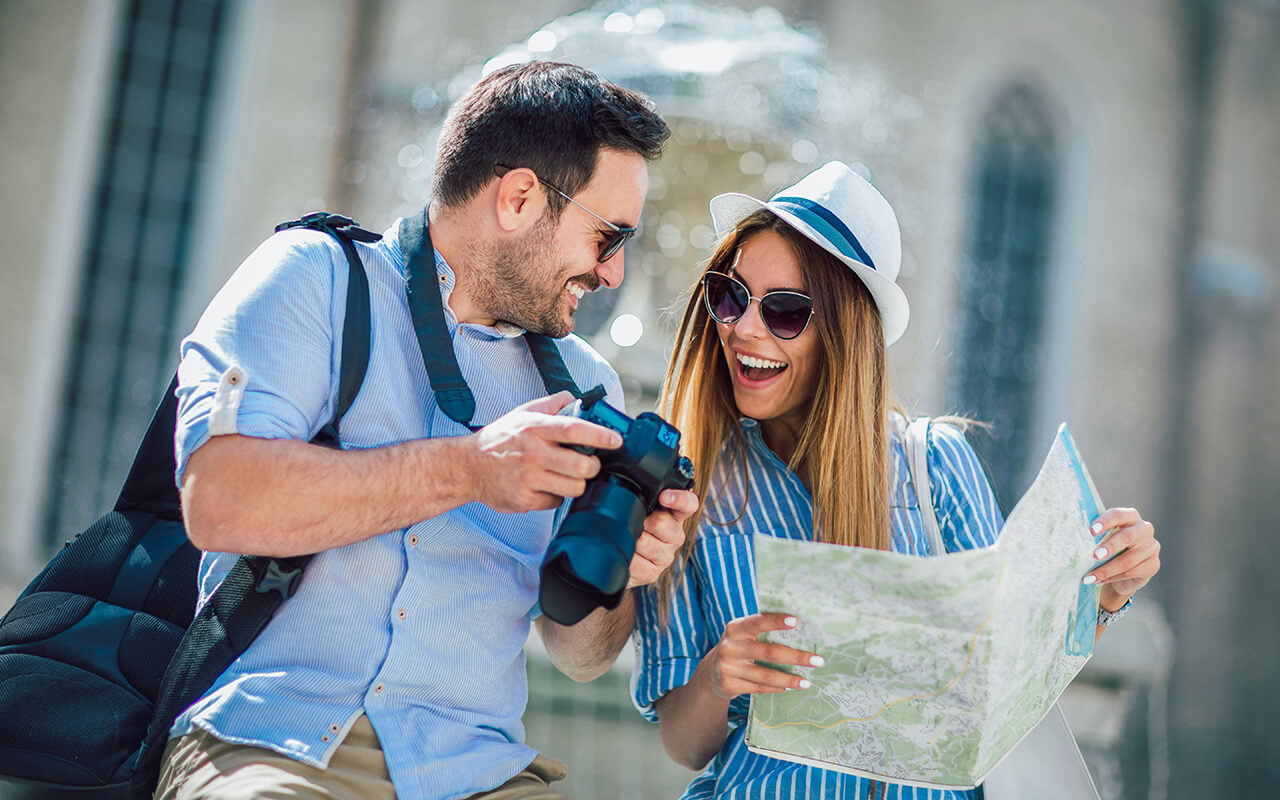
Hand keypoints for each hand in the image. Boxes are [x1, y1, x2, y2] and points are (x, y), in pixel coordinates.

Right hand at [466, 391, 621, 513]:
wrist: (467, 467)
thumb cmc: (500, 439)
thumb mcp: (524, 412)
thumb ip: (553, 404)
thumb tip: (578, 399)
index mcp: (535, 428)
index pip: (574, 429)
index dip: (600, 435)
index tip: (616, 440)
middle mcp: (533, 453)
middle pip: (582, 466)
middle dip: (592, 467)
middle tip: (589, 464)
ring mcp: (529, 479)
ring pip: (574, 488)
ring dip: (576, 484)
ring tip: (566, 476)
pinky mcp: (525, 499)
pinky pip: (556, 502)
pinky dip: (556, 495)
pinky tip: (546, 486)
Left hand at [626, 489, 696, 587]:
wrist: (619, 554)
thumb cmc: (628, 522)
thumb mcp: (635, 503)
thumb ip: (638, 490)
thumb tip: (619, 469)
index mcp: (674, 513)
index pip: (688, 504)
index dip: (679, 498)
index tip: (664, 495)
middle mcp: (675, 534)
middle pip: (662, 523)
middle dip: (642, 520)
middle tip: (631, 520)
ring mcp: (666, 554)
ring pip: (646, 543)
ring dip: (631, 539)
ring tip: (626, 537)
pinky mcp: (654, 572)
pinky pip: (638, 565)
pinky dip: (627, 558)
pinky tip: (625, 554)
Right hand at [697, 613, 820, 700]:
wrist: (710, 673)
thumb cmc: (737, 647)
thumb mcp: (742, 634)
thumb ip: (761, 629)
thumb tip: (798, 626)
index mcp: (735, 628)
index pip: (758, 622)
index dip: (776, 621)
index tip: (796, 621)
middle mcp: (730, 647)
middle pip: (768, 652)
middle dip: (796, 657)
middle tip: (817, 660)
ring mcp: (728, 667)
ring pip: (765, 675)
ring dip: (789, 679)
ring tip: (807, 682)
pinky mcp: (729, 685)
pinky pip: (758, 688)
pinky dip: (776, 688)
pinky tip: (789, 687)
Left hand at [1083, 507, 1160, 609]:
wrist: (1125, 567)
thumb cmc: (1108, 544)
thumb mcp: (1103, 535)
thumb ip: (1095, 533)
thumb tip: (1072, 533)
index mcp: (1130, 516)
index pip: (1119, 515)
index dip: (1106, 521)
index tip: (1092, 530)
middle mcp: (1144, 529)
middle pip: (1127, 537)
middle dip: (1109, 547)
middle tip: (1094, 555)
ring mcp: (1151, 547)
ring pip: (1128, 560)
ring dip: (1106, 569)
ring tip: (1089, 576)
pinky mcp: (1153, 565)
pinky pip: (1132, 572)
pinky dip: (1112, 577)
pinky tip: (1098, 581)